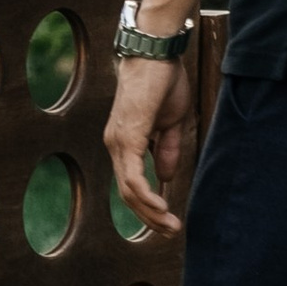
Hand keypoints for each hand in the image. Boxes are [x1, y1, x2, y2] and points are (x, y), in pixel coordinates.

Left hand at [104, 49, 194, 241]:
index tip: (168, 220)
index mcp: (125, 141)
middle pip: (127, 194)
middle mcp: (115, 145)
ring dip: (150, 213)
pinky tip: (162, 207)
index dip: (148, 206)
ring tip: (170, 226)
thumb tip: (165, 178)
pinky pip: (133, 177)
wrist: (157, 53)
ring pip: (129, 191)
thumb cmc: (163, 82)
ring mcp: (118, 142)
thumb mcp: (170, 123)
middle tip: (171, 232)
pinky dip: (146, 196)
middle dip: (150, 217)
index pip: (131, 184)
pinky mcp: (127, 138)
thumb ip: (166, 150)